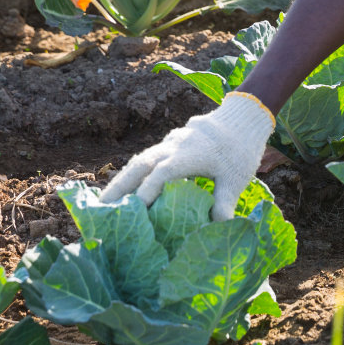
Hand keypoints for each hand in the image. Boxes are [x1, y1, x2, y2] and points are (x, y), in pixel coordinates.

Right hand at [100, 92, 273, 218]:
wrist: (243, 117)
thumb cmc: (240, 149)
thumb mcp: (237, 178)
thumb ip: (225, 201)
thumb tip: (220, 226)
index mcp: (188, 155)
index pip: (160, 174)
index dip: (146, 192)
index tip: (134, 213)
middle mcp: (173, 147)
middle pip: (139, 165)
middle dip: (119, 186)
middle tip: (100, 208)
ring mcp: (169, 143)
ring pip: (139, 160)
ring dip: (121, 179)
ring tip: (103, 202)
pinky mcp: (170, 143)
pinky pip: (146, 157)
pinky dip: (133, 173)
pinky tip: (124, 188)